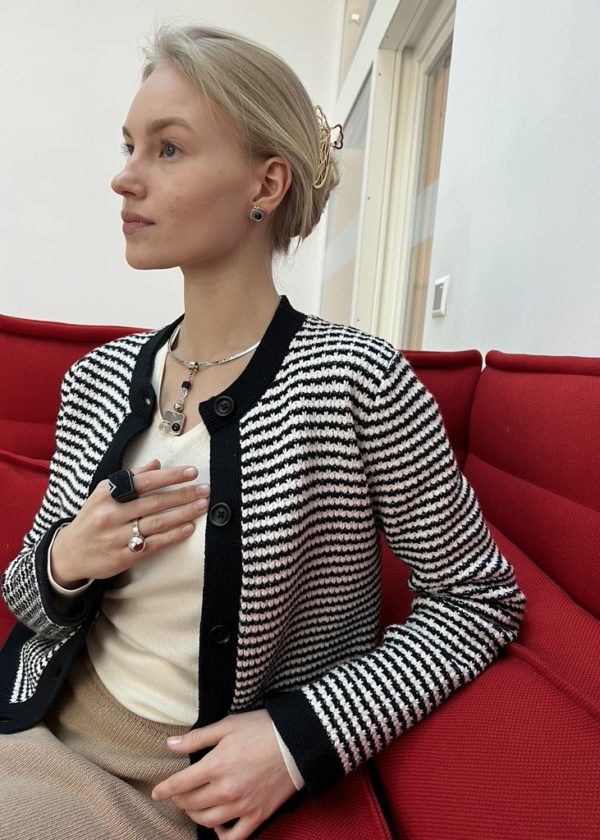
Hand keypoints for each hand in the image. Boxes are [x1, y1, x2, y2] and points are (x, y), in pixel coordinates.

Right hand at [50, 459, 209, 586]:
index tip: (191, 472)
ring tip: (202, 506)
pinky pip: (153, 545)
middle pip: (155, 503)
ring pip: (157, 523)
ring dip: (183, 514)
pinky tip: (188, 529)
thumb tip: (156, 464)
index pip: (144, 482)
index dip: (170, 476)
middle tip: (205, 490)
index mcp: (108, 494)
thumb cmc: (92, 518)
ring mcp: (118, 537)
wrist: (69, 553)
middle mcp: (112, 514)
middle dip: (183, 495)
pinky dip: (173, 537)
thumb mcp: (103, 494)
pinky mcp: (123, 557)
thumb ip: (130, 478)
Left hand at [152, 710, 296, 839]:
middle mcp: (226, 790)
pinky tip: (216, 826)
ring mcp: (242, 806)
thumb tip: (170, 744)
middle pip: (191, 804)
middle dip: (179, 800)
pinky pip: (234, 837)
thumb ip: (197, 737)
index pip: (180, 784)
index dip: (164, 790)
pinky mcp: (257, 815)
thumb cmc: (261, 728)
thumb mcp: (227, 725)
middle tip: (178, 794)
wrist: (296, 741)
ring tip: (194, 807)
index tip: (157, 793)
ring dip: (195, 816)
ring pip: (207, 822)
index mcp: (216, 765)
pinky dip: (220, 836)